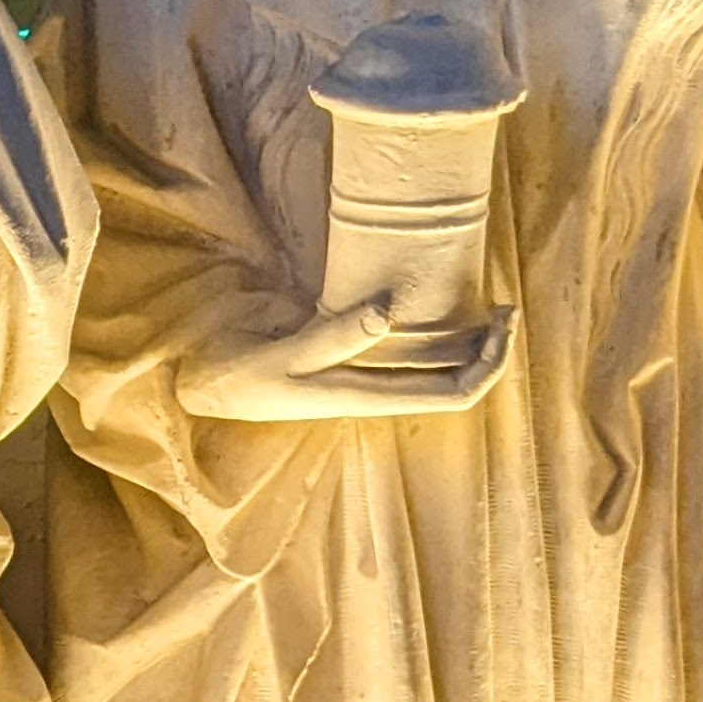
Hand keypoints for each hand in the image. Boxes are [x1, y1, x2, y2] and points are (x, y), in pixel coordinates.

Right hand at [178, 300, 511, 420]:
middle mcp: (369, 392)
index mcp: (362, 397)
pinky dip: (429, 332)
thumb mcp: (278, 354)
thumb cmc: (232, 374)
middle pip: (454, 384)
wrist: (196, 383)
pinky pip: (405, 354)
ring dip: (465, 342)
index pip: (452, 393)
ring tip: (484, 304)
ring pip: (433, 370)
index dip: (489, 366)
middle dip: (489, 351)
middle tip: (506, 306)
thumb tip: (388, 311)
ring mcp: (358, 378)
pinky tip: (431, 306)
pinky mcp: (343, 363)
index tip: (503, 324)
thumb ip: (332, 336)